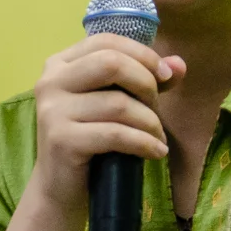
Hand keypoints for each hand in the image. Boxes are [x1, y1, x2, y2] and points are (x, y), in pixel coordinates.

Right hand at [28, 33, 184, 212]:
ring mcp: (52, 111)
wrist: (60, 189)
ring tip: (158, 137)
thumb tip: (179, 64)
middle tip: (157, 111)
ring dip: (150, 122)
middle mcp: (51, 81)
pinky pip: (115, 134)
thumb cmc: (91, 141)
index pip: (107, 42)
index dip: (142, 54)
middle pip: (111, 63)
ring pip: (118, 103)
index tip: (165, 76)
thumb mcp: (117, 105)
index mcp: (60, 64)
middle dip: (146, 85)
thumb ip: (145, 80)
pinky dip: (144, 142)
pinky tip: (156, 152)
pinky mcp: (61, 140)